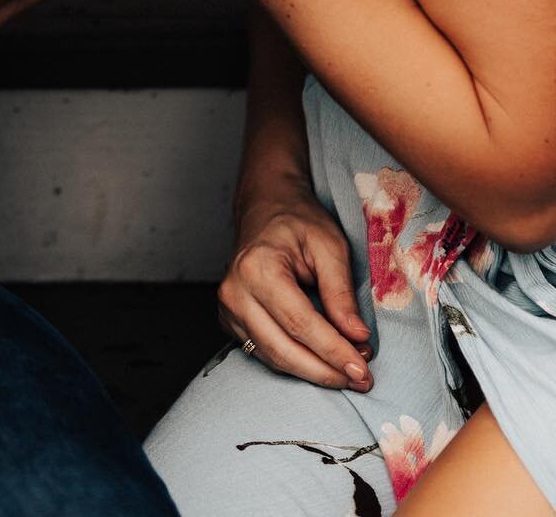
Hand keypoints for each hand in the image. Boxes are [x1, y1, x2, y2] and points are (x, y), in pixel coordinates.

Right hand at [219, 174, 373, 389]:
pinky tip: (321, 362)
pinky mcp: (229, 320)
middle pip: (283, 349)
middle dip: (325, 371)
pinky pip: (264, 353)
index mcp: (258, 268)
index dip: (333, 351)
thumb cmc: (298, 223)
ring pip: (272, 357)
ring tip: (347, 373)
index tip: (363, 370)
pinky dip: (295, 363)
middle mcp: (235, 291)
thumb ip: (341, 291)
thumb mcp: (330, 245)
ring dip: (313, 372)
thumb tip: (356, 337)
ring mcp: (228, 308)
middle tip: (362, 380)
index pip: (300, 323)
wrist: (265, 210)